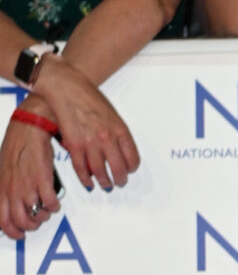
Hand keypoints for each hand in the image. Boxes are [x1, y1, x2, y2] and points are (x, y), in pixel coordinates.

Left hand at [0, 116, 58, 238]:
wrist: (30, 128)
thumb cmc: (18, 145)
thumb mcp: (4, 169)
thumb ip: (6, 188)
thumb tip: (11, 203)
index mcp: (1, 187)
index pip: (2, 220)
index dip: (12, 232)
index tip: (19, 234)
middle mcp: (12, 189)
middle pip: (20, 222)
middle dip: (31, 227)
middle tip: (36, 222)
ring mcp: (27, 186)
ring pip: (36, 216)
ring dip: (43, 217)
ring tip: (46, 209)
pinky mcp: (42, 180)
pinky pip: (50, 204)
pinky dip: (54, 206)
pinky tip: (54, 201)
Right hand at [33, 54, 138, 193]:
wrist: (67, 88)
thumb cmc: (89, 98)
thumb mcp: (112, 114)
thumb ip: (117, 133)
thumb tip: (120, 151)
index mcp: (120, 130)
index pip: (133, 159)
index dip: (132, 168)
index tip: (130, 170)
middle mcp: (108, 138)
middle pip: (119, 169)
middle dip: (120, 179)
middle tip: (120, 182)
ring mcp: (91, 143)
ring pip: (100, 172)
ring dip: (104, 182)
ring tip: (107, 186)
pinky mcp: (74, 145)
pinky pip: (81, 168)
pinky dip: (85, 179)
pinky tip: (89, 183)